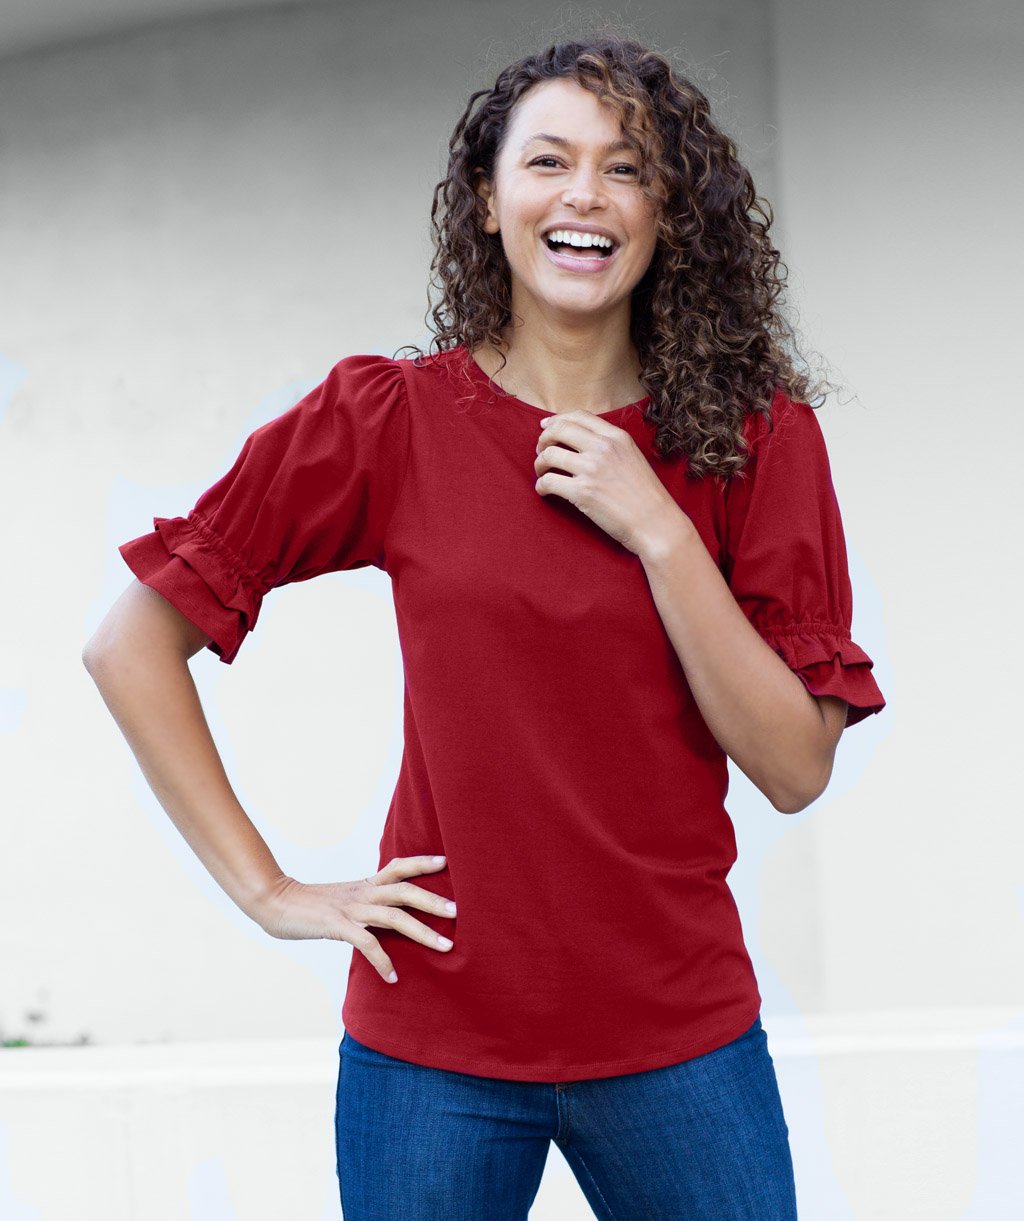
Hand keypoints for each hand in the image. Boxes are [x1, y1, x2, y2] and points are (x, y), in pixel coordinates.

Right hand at [254, 856, 455, 983]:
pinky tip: (393, 977)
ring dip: (422, 932)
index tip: (447, 861)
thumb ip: (365, 905)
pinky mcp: (338, 926)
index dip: (422, 862)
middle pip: (405, 890)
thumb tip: (386, 917)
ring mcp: (351, 909)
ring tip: (445, 946)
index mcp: (364, 884)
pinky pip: (367, 943)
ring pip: (394, 916)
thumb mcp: (343, 899)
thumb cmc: (310, 905)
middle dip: (434, 901)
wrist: (275, 902)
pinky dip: (383, 961)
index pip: (398, 867)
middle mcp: (362, 893)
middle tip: (458, 912)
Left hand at [534, 412, 683, 556]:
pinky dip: (541, 486)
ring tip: (542, 473)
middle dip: (543, 439)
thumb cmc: (646, 495)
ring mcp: (591, 469)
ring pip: (549, 455)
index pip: (579, 416)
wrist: (656, 523)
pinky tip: (544, 491)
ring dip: (539, 464)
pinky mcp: (582, 493)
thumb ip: (611, 445)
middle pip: (559, 430)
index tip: (546, 427)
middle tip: (541, 452)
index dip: (557, 420)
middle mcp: (603, 448)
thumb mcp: (633, 457)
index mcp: (616, 437)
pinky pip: (547, 482)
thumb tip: (581, 439)